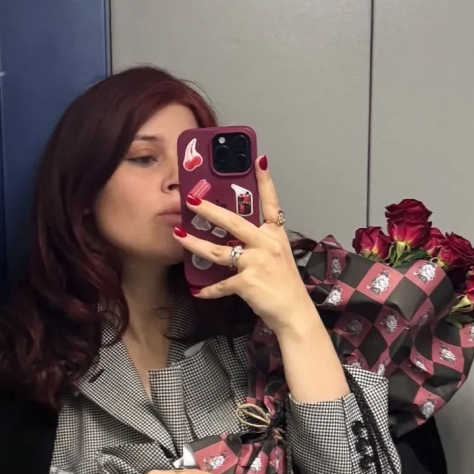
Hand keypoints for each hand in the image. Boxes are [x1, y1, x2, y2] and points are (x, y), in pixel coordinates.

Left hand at [173, 157, 317, 335]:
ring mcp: (257, 262)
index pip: (271, 202)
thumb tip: (235, 240)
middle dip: (209, 210)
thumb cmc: (285, 287)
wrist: (295, 314)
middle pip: (234, 222)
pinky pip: (221, 284)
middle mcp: (267, 244)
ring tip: (179, 235)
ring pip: (219, 251)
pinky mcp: (247, 282)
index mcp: (275, 235)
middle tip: (190, 199)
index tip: (258, 159)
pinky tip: (198, 291)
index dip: (265, 180)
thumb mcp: (278, 258)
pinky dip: (209, 290)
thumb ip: (259, 245)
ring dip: (195, 244)